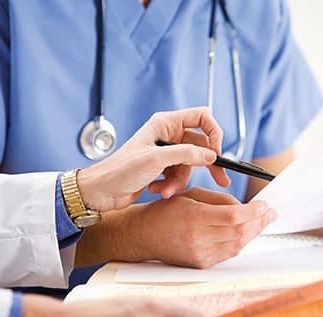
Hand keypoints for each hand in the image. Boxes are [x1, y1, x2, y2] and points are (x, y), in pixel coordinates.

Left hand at [77, 107, 230, 211]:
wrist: (101, 192)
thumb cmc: (120, 170)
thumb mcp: (156, 159)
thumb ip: (187, 154)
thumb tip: (211, 155)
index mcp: (165, 123)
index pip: (202, 117)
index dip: (214, 132)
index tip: (217, 152)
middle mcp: (167, 135)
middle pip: (201, 144)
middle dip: (207, 164)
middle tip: (221, 179)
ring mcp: (166, 153)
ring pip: (191, 165)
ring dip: (180, 180)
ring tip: (166, 189)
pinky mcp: (162, 169)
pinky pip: (180, 176)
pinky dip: (172, 185)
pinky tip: (158, 190)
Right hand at [131, 187, 276, 268]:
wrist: (143, 235)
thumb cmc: (165, 211)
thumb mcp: (191, 195)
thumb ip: (219, 200)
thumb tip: (245, 207)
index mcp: (194, 216)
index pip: (233, 216)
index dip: (254, 211)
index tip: (265, 205)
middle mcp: (197, 238)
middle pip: (239, 232)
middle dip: (259, 222)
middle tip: (270, 213)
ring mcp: (199, 254)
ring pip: (238, 246)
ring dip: (253, 233)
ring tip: (262, 222)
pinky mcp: (201, 264)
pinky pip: (228, 254)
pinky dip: (240, 242)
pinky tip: (245, 233)